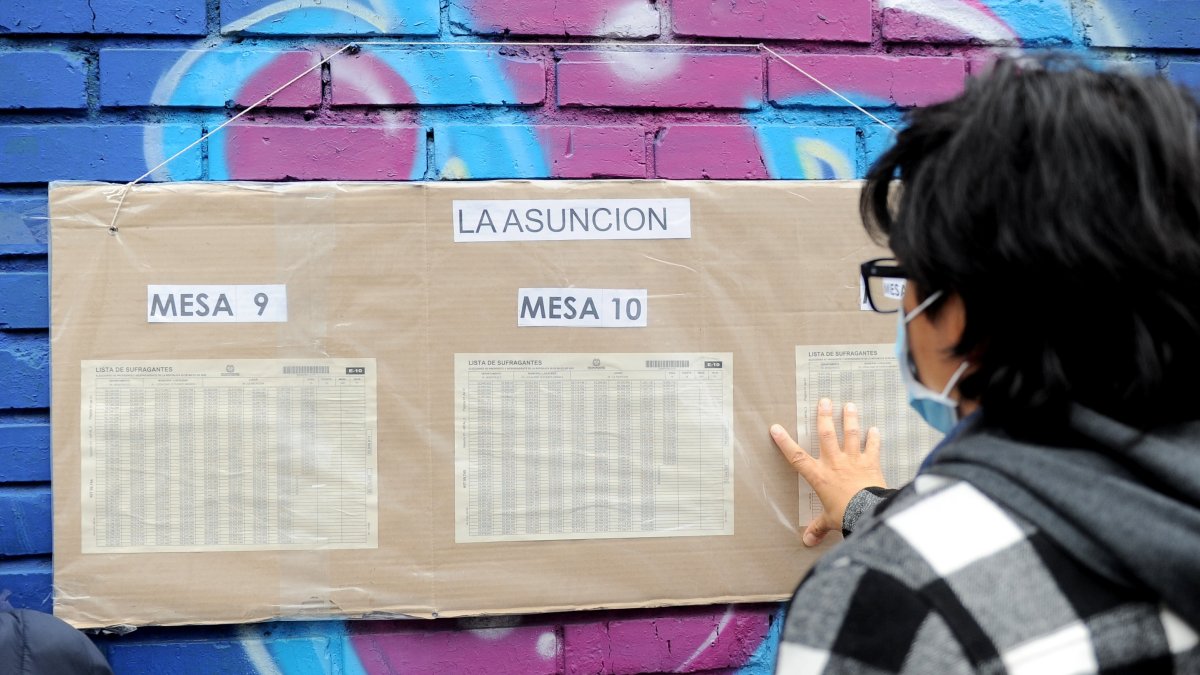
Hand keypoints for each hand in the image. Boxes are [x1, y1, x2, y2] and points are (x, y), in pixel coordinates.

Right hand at [771, 398, 885, 546]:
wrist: (868, 512)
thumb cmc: (845, 516)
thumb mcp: (829, 521)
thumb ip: (817, 528)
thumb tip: (807, 542)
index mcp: (819, 476)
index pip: (796, 457)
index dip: (784, 442)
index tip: (776, 428)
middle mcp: (835, 463)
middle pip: (827, 435)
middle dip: (824, 417)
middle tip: (824, 401)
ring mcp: (853, 460)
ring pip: (851, 434)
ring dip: (850, 419)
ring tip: (849, 405)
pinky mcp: (871, 463)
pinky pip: (873, 447)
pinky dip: (874, 438)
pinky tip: (875, 429)